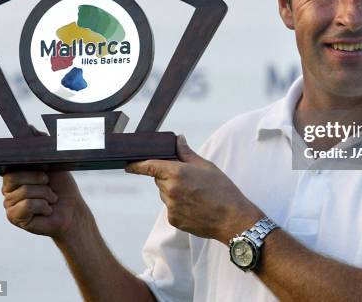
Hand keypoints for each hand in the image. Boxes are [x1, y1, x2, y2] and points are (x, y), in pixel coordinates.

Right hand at [0, 129, 89, 242]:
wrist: (72, 210)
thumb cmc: (62, 186)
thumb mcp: (55, 162)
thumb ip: (42, 145)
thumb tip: (29, 128)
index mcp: (15, 172)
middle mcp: (8, 187)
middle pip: (12, 176)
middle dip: (36, 177)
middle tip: (48, 180)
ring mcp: (9, 203)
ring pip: (23, 191)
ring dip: (45, 193)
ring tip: (51, 197)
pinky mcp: (14, 217)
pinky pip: (27, 205)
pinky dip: (43, 205)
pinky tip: (46, 209)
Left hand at [125, 135, 263, 242]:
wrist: (232, 219)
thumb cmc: (222, 190)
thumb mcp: (206, 166)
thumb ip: (187, 153)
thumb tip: (178, 140)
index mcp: (177, 173)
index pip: (149, 166)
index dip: (137, 165)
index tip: (129, 164)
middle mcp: (170, 190)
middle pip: (159, 180)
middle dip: (168, 176)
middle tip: (188, 178)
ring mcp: (171, 207)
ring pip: (165, 194)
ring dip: (173, 191)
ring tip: (195, 193)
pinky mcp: (174, 220)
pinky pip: (171, 208)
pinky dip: (178, 205)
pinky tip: (195, 205)